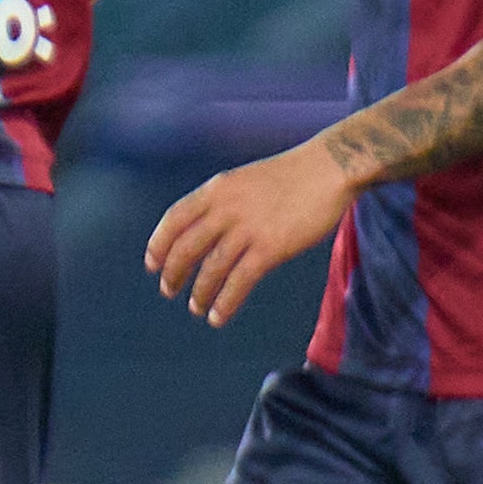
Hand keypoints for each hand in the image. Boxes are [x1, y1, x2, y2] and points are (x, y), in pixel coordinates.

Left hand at [146, 141, 353, 326]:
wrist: (330, 167)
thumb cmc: (292, 175)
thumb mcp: (245, 180)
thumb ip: (224, 202)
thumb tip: (206, 230)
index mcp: (217, 189)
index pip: (174, 219)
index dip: (159, 244)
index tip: (152, 264)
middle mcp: (225, 208)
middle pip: (186, 248)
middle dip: (173, 273)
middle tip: (168, 291)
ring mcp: (247, 228)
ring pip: (211, 269)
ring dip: (199, 292)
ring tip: (195, 308)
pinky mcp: (271, 247)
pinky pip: (239, 282)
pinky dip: (225, 302)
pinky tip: (217, 316)